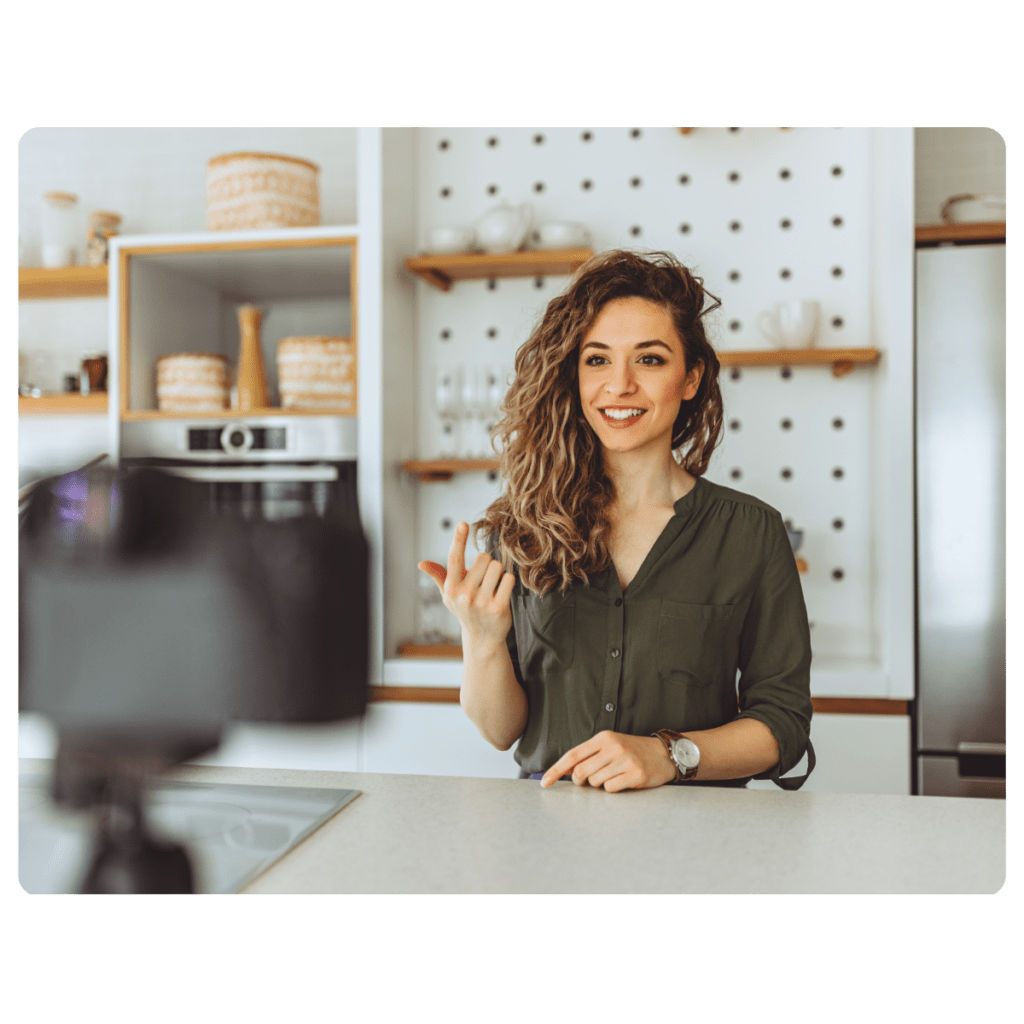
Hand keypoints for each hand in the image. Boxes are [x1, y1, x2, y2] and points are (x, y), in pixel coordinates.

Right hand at [418, 522, 515, 646]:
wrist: (482, 637)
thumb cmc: (465, 609)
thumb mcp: (449, 594)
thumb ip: (438, 575)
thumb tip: (421, 563)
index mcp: (451, 588)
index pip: (454, 558)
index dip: (458, 539)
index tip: (462, 524)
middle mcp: (464, 595)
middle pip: (484, 557)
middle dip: (487, 563)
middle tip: (484, 578)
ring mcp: (481, 602)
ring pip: (497, 566)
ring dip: (498, 572)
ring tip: (493, 585)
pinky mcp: (498, 608)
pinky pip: (508, 579)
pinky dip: (508, 581)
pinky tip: (502, 592)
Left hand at [540, 731, 677, 791]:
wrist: (664, 753)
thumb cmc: (632, 751)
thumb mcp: (609, 746)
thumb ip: (588, 756)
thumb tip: (563, 770)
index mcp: (603, 738)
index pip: (573, 755)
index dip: (556, 770)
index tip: (545, 782)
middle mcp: (613, 747)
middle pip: (581, 772)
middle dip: (580, 781)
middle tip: (588, 781)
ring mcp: (625, 760)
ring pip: (595, 782)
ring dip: (599, 785)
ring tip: (613, 776)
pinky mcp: (636, 774)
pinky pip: (611, 789)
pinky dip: (612, 789)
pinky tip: (622, 781)